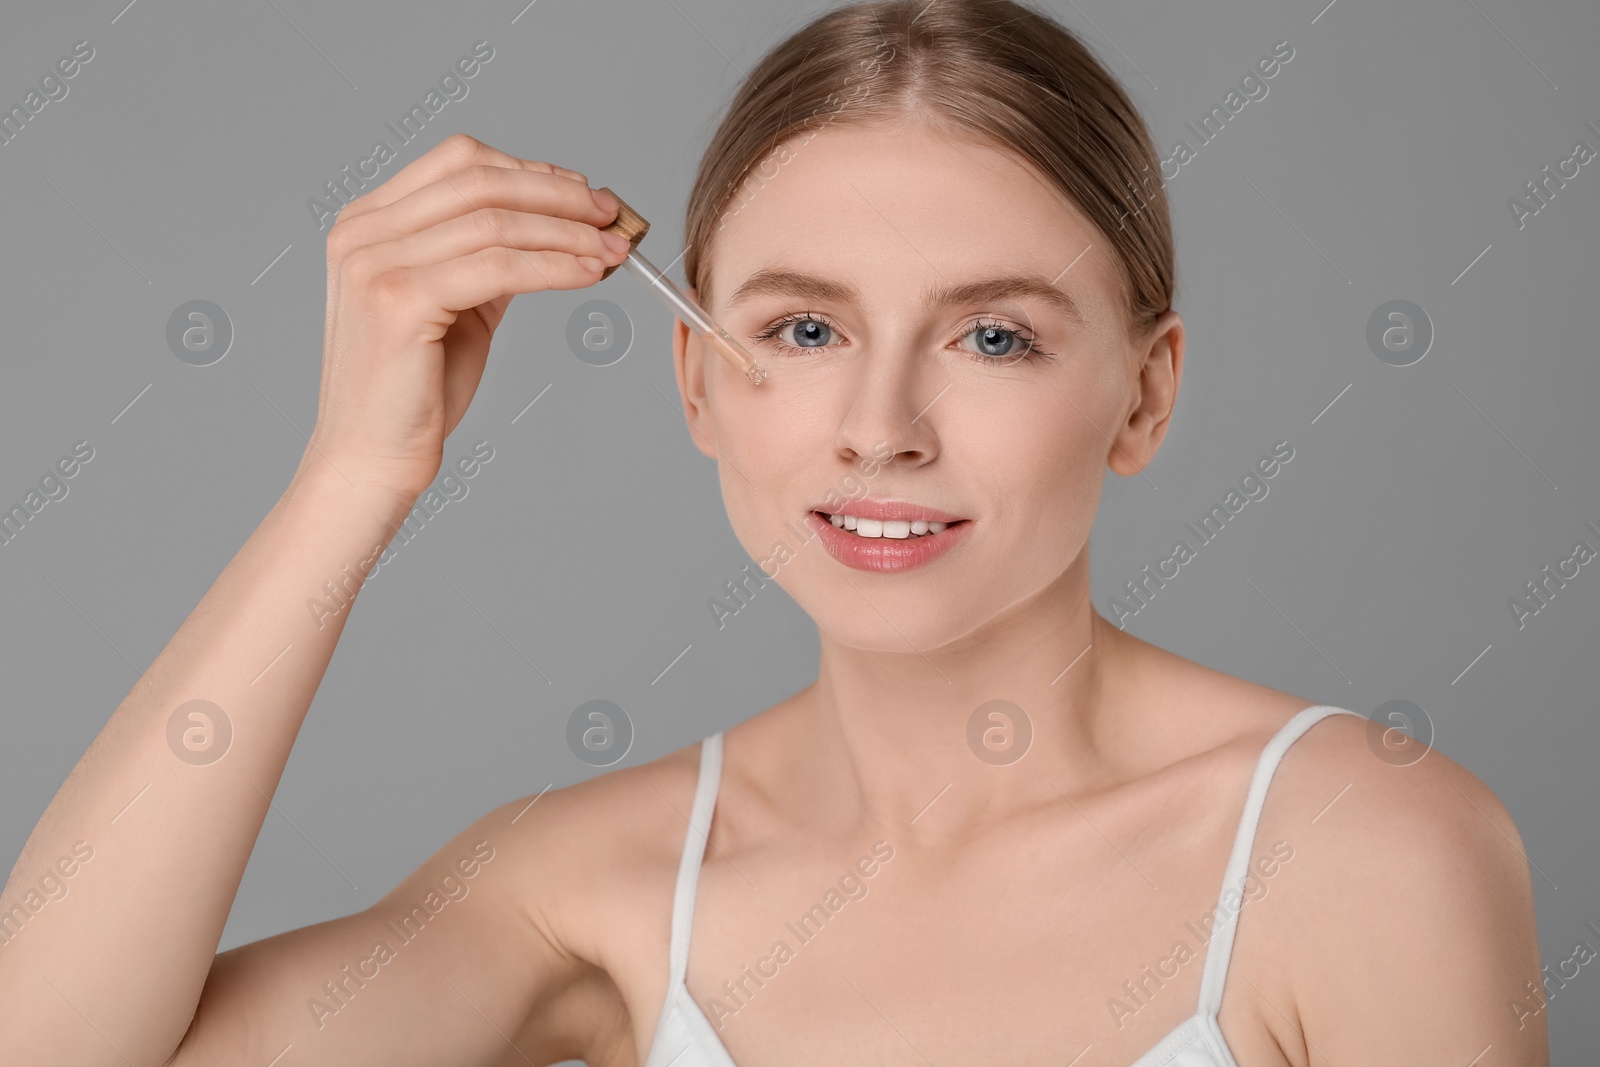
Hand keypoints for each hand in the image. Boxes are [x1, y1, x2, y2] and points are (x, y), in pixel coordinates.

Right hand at [298, 133, 629, 501]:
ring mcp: (375, 262)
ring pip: (495, 223)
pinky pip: (498, 268)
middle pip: (480, 182)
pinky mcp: (398, 299)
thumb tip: (560, 224)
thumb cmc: (415, 391)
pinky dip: (553, 267)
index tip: (585, 193)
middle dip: (559, 196)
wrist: (371, 458)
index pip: (460, 162)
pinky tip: (588, 275)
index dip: (531, 171)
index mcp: (368, 222)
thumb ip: (489, 257)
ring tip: (614, 250)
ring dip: (568, 233)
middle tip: (612, 217)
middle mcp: (363, 232)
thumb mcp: (456, 304)